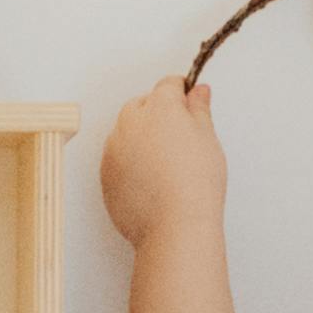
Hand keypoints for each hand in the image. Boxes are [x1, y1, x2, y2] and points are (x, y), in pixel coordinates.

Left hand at [101, 76, 226, 246]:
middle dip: (157, 114)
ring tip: (164, 163)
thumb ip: (199, 110)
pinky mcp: (105, 175)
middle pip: (141, 105)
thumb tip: (198, 93)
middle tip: (178, 139)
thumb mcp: (207, 139)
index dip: (182, 94)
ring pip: (126, 132)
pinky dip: (129, 162)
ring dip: (140, 138)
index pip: (168, 85)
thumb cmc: (195, 184)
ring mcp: (113, 149)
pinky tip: (150, 179)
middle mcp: (130, 122)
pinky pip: (117, 159)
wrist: (174, 227)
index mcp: (159, 107)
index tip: (189, 104)